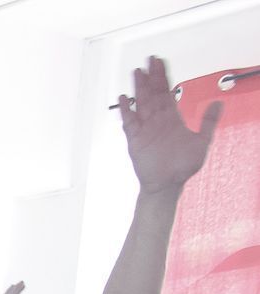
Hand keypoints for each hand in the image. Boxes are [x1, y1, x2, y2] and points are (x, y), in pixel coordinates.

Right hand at [120, 57, 221, 195]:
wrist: (167, 184)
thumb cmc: (184, 166)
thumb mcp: (202, 142)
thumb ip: (208, 122)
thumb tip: (218, 102)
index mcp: (172, 118)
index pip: (167, 92)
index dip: (163, 77)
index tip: (160, 62)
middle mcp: (157, 120)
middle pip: (152, 94)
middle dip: (151, 77)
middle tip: (149, 59)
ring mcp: (145, 129)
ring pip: (141, 103)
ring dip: (138, 88)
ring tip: (136, 72)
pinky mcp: (135, 139)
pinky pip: (129, 122)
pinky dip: (126, 110)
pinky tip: (123, 98)